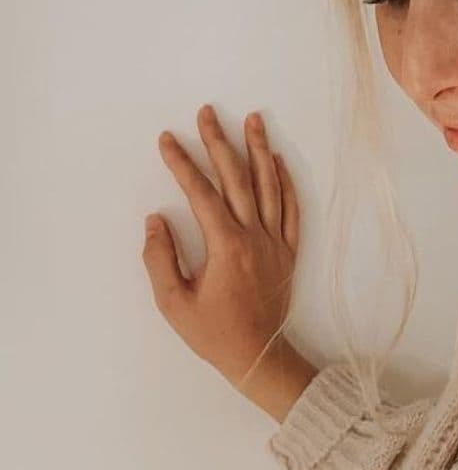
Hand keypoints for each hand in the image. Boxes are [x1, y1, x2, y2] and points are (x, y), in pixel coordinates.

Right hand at [143, 104, 299, 392]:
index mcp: (226, 247)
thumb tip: (155, 220)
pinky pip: (291, 208)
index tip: (167, 140)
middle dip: (219, 143)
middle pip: (237, 179)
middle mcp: (255, 237)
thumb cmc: (214, 333)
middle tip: (207, 113)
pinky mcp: (289, 251)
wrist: (259, 356)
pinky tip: (277, 160)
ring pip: (269, 186)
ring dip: (259, 150)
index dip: (182, 164)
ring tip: (253, 119)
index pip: (201, 193)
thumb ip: (160, 258)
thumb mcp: (174, 302)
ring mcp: (275, 242)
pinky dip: (285, 181)